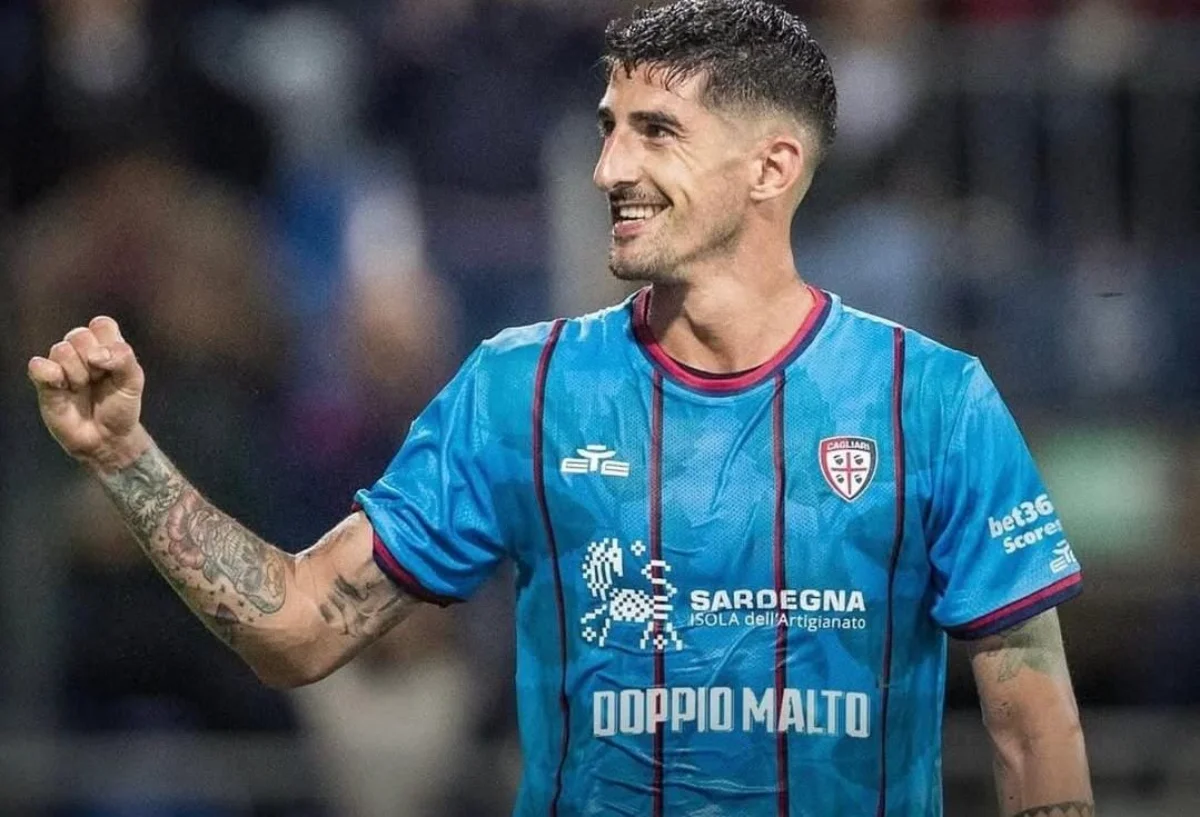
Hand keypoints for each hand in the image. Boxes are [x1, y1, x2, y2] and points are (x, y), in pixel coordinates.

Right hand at [27, 316, 150, 468]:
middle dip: (94, 362)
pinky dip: (51, 374)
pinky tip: (63, 388)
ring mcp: (61, 365)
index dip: (108, 344)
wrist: (106, 438)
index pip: (101, 324)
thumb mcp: (133, 381)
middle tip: (98, 381)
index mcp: (104, 345)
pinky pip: (38, 365)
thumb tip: (96, 354)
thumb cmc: (120, 405)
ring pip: (62, 349)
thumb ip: (123, 358)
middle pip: (80, 335)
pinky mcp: (44, 381)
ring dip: (77, 373)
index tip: (114, 367)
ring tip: (82, 388)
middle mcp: (81, 351)